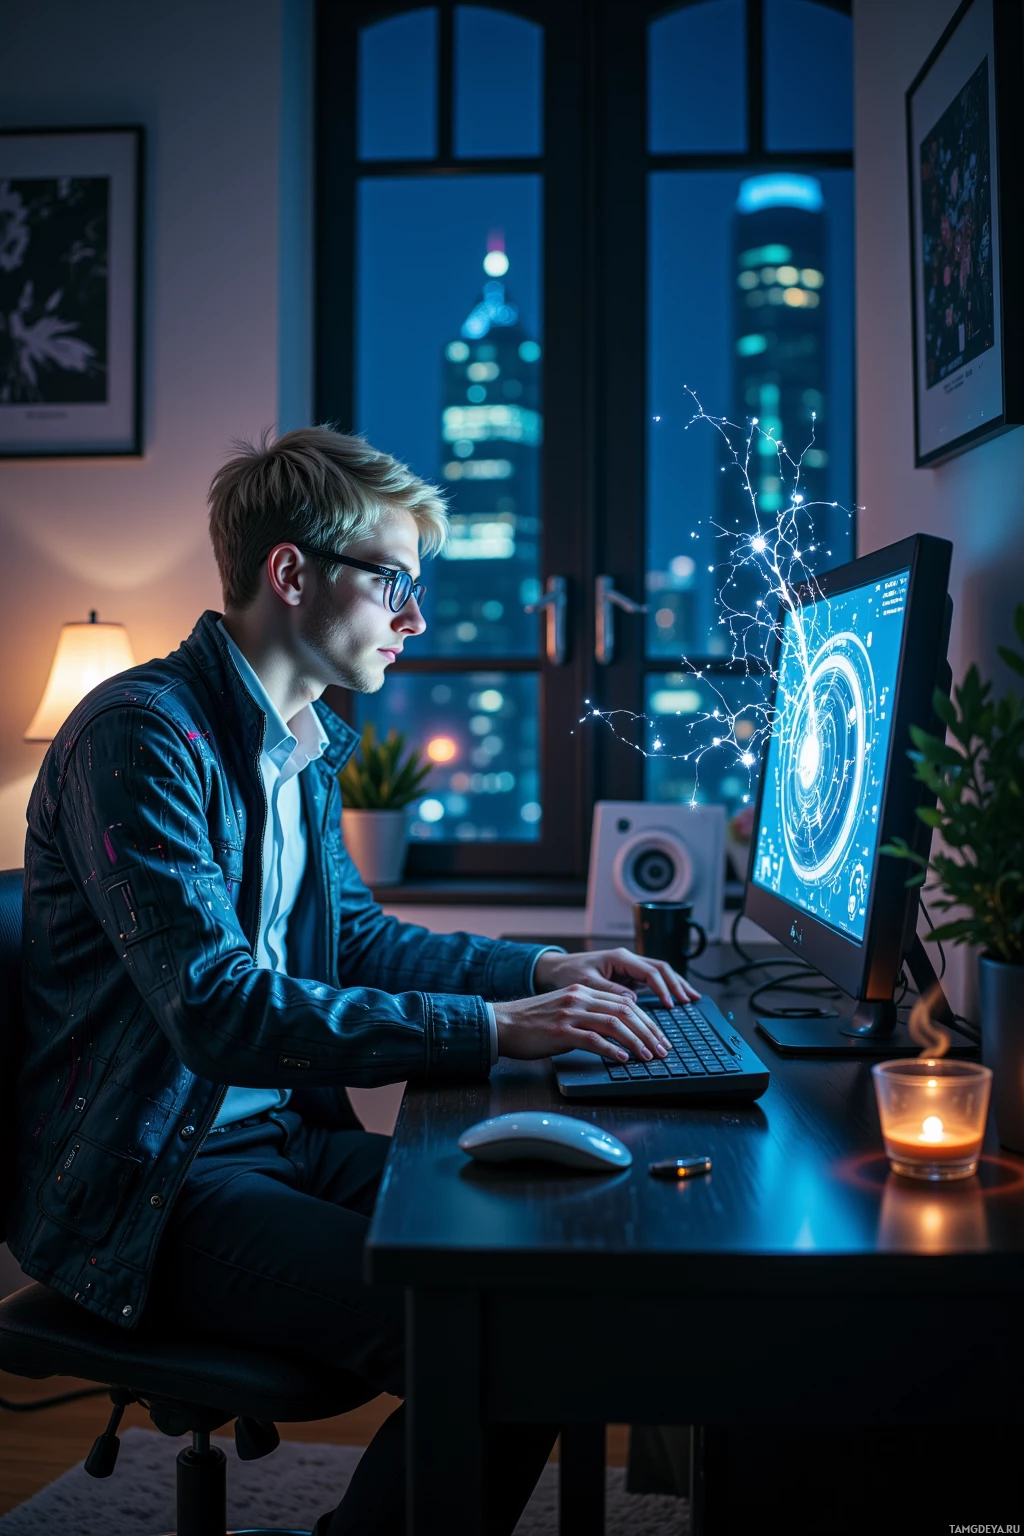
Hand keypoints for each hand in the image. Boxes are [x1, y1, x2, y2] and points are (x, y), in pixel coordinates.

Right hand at [492, 985, 672, 1063]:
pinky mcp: (560, 1032)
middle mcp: (579, 998)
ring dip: (635, 1042)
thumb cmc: (533, 1022)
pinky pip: (592, 1039)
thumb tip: (617, 1030)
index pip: (624, 1003)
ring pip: (613, 1025)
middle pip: (624, 1012)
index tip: (659, 1037)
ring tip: (648, 1056)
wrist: (502, 1023)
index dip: (646, 1020)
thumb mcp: (565, 1010)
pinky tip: (622, 1058)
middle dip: (648, 1032)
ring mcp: (570, 1014)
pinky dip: (611, 1049)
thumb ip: (588, 1014)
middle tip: (662, 1049)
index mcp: (583, 991)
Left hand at [532, 947, 699, 1008]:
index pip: (650, 971)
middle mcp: (628, 960)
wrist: (556, 969)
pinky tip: (675, 999)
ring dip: (676, 984)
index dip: (663, 988)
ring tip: (692, 998)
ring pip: (660, 973)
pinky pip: (652, 981)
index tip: (671, 1003)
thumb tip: (632, 1002)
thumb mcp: (586, 983)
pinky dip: (665, 989)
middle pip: (661, 969)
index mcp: (620, 958)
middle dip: (677, 984)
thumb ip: (608, 990)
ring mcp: (630, 968)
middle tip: (690, 1000)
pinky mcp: (628, 977)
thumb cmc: (568, 973)